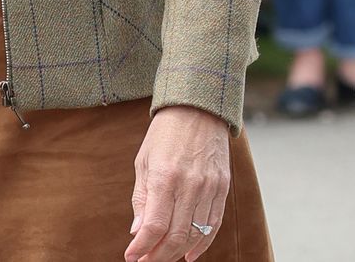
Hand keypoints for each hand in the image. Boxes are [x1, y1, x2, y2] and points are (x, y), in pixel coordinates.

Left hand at [126, 105, 230, 261]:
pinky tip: (190, 254)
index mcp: (165, 177)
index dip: (141, 248)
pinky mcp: (222, 186)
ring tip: (163, 256)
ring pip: (195, 234)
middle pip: (175, 237)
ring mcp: (209, 187)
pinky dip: (203, 243)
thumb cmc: (165, 134)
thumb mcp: (144, 162)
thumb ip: (141, 199)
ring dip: (177, 253)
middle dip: (158, 257)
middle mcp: (189, 184)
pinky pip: (214, 224)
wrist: (198, 107)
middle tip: (145, 261)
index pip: (154, 227)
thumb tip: (138, 233)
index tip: (131, 257)